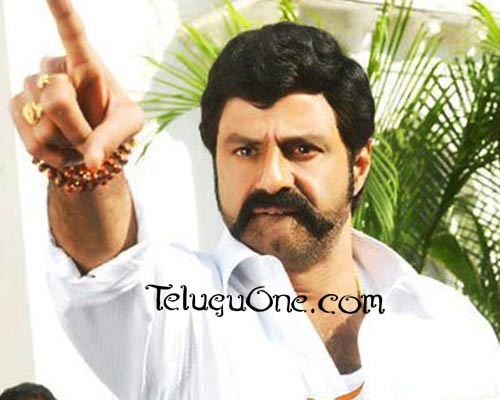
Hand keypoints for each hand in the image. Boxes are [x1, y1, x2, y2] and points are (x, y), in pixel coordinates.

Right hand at [9, 0, 144, 169]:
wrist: (92, 141)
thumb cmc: (115, 123)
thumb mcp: (129, 127)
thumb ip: (112, 138)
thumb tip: (92, 161)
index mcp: (87, 62)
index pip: (72, 33)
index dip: (61, 11)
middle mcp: (54, 67)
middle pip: (57, 100)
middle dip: (79, 130)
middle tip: (92, 137)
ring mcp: (31, 85)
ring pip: (44, 124)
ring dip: (68, 143)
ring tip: (78, 138)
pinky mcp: (17, 106)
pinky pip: (32, 140)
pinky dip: (54, 155)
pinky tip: (62, 148)